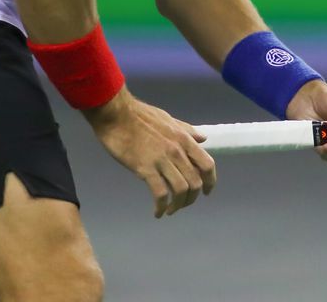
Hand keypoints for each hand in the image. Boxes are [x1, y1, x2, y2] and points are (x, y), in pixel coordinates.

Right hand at [83, 88, 216, 217]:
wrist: (116, 114)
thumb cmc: (140, 115)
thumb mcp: (168, 119)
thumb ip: (186, 130)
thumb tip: (203, 138)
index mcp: (184, 139)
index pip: (207, 165)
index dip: (210, 182)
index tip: (206, 192)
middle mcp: (177, 151)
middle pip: (195, 182)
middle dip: (192, 198)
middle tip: (183, 204)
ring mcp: (162, 160)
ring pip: (181, 190)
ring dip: (178, 205)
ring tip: (170, 210)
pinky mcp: (145, 169)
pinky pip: (160, 194)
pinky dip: (161, 207)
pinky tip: (157, 212)